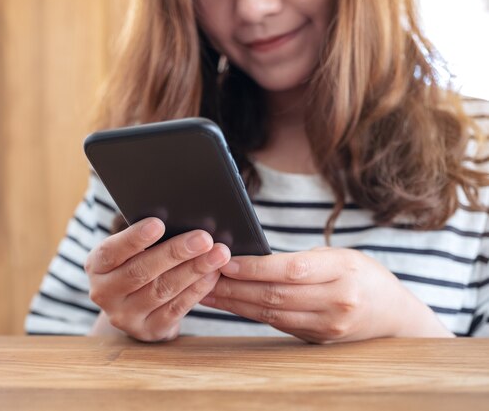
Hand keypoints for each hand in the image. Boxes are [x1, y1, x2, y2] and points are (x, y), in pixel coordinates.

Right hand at [85, 217, 230, 341]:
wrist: (134, 308)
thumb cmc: (137, 264)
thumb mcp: (131, 251)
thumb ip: (146, 239)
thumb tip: (181, 220)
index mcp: (96, 266)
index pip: (112, 251)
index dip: (134, 238)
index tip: (159, 223)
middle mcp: (104, 293)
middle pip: (142, 271)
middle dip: (176, 253)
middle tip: (204, 238)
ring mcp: (125, 316)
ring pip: (162, 290)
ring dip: (194, 270)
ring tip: (217, 254)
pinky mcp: (148, 331)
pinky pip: (176, 308)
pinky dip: (197, 289)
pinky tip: (213, 275)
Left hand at [200, 247, 453, 342]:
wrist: (393, 315)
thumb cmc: (362, 275)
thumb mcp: (339, 257)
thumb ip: (300, 260)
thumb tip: (250, 259)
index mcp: (342, 271)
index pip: (290, 269)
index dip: (254, 267)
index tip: (225, 261)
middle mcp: (337, 301)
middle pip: (275, 295)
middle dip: (235, 287)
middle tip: (204, 276)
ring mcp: (328, 326)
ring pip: (271, 314)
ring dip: (235, 304)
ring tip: (208, 291)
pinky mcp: (317, 339)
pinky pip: (277, 325)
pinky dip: (250, 314)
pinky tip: (231, 305)